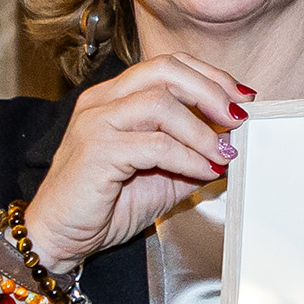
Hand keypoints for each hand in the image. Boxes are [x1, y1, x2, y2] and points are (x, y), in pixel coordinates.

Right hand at [26, 53, 250, 273]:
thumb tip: (234, 144)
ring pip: (161, 103)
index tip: (242, 97)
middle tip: (239, 117)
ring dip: (202, 129)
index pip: (168, 65)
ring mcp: (96, 123)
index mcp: (115, 97)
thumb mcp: (163, 176)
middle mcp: (102, 101)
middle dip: (211, 90)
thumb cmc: (104, 206)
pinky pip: (154, 145)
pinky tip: (204, 170)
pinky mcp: (96, 151)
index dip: (210, 76)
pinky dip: (187, 156)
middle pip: (166, 70)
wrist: (60, 238)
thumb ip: (194, 155)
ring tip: (223, 152)